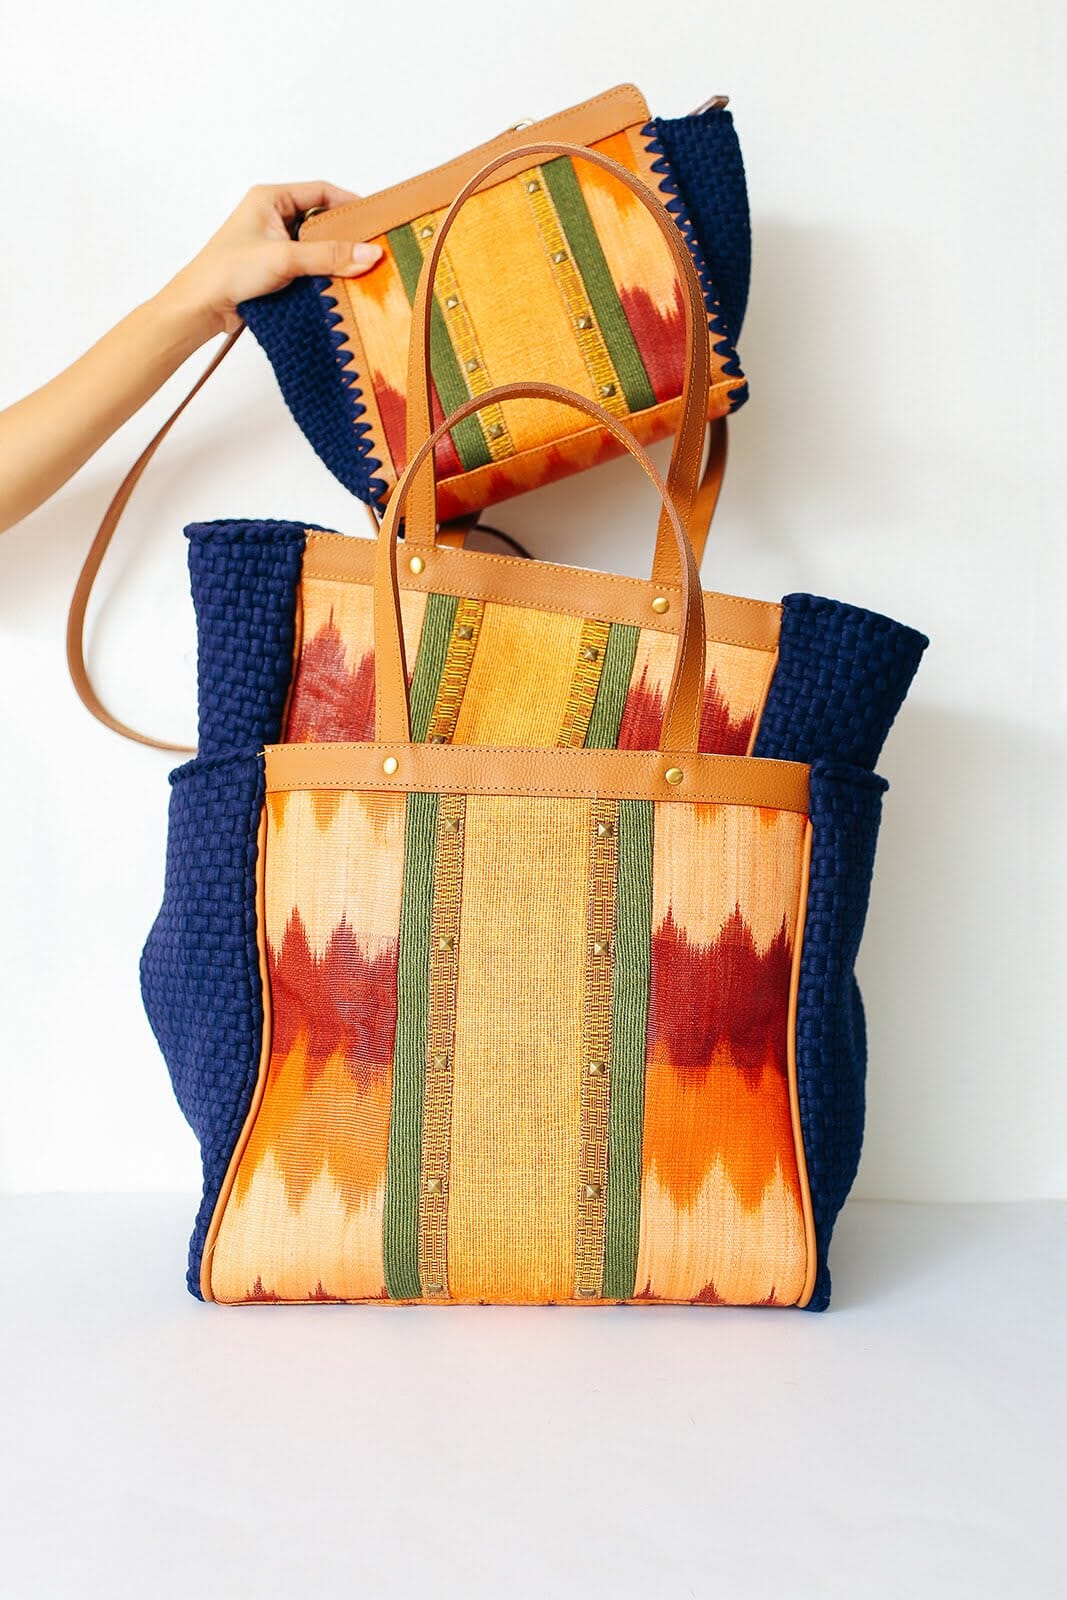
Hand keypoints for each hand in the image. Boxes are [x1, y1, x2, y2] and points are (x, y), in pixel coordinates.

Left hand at [153, 181, 382, 342]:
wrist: (200, 309)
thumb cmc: (227, 272)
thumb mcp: (284, 258)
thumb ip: (329, 256)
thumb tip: (370, 254)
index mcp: (270, 199)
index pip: (320, 192)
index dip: (349, 204)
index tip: (374, 221)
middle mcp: (273, 217)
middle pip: (321, 221)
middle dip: (345, 237)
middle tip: (372, 249)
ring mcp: (274, 245)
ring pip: (316, 247)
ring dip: (334, 260)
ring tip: (360, 270)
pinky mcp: (276, 270)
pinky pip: (308, 268)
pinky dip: (323, 276)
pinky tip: (338, 286)